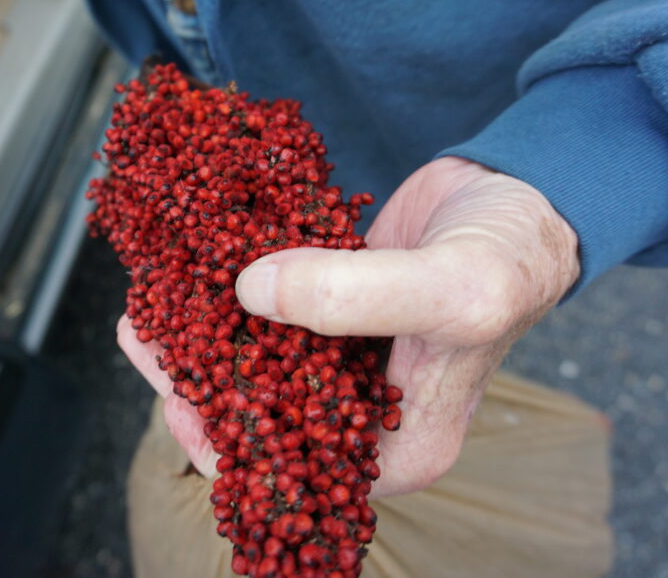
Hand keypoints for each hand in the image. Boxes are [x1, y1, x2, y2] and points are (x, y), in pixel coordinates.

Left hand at [118, 157, 579, 495]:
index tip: (181, 404)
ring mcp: (343, 355)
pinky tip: (193, 272)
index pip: (301, 469)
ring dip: (208, 332)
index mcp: (399, 442)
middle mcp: (364, 408)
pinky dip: (233, 291)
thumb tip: (249, 294)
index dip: (232, 448)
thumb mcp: (448, 291)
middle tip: (148, 338)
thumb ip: (351, 298)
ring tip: (153, 305)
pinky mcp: (330, 305)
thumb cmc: (510, 260)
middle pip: (268, 412)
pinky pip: (270, 306)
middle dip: (202, 381)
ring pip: (261, 355)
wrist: (519, 197)